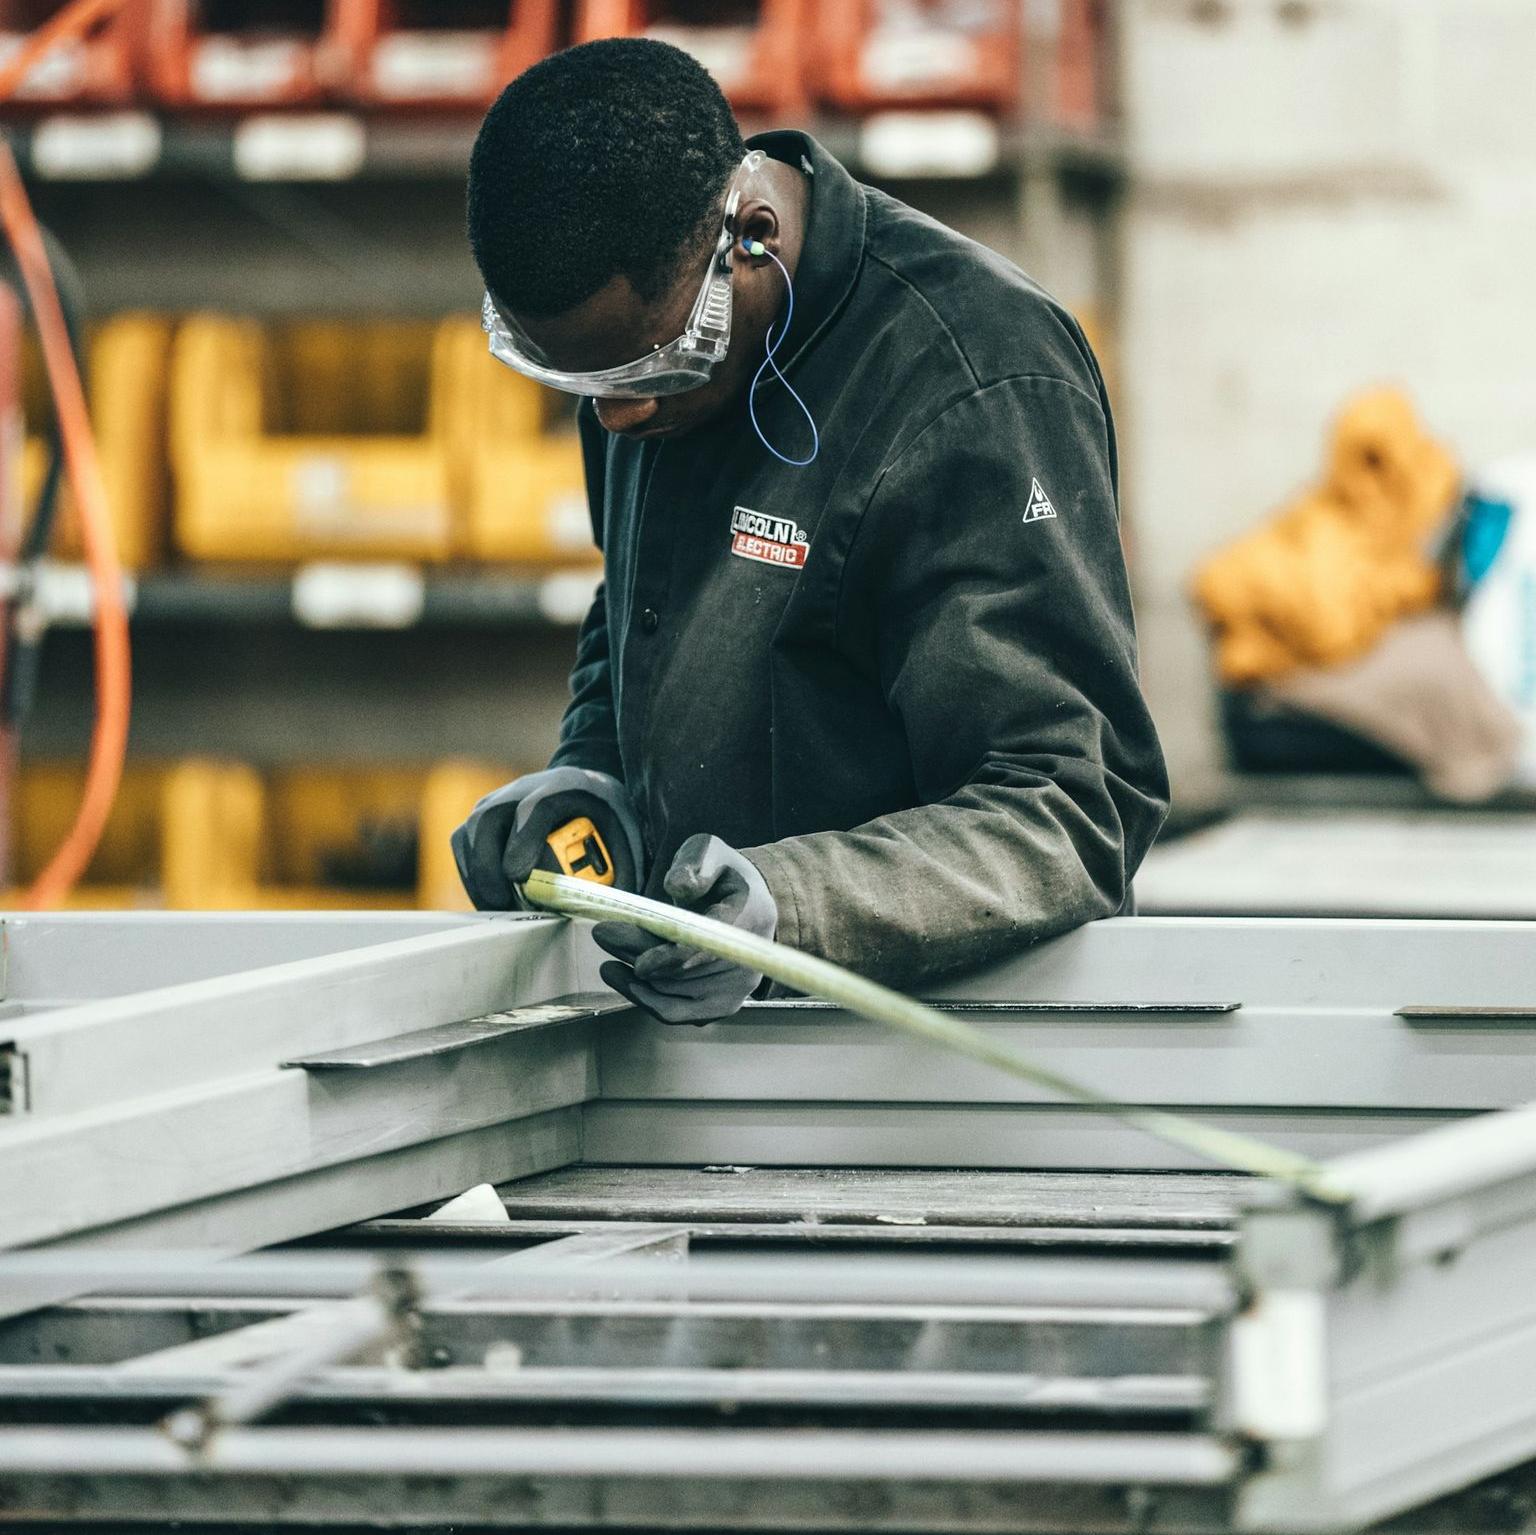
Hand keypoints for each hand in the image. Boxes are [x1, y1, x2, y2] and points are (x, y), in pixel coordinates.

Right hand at [450, 767, 644, 910]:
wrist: (586, 789)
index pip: (535, 805)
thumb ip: (621, 870)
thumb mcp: (625, 835)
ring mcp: (497, 801)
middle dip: (489, 864)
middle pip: (489, 816)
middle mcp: (522, 788)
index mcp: (564, 785)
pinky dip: (472, 876)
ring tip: (498, 908)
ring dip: (477, 875)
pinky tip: (491, 899)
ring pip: (469, 832)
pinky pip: (463, 845)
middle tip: (504, 902)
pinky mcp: (482, 819)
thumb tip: (613, 915)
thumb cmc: (605, 817)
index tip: (519, 875)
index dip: (523, 838)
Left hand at [594, 833, 775, 1024]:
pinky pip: (678, 1012)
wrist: (746, 903)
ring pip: (675, 992)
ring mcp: (738, 987)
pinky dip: (647, 999)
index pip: (710, 946)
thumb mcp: (709, 852)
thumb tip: (678, 886)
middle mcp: (750, 958)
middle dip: (639, 955)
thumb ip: (695, 863)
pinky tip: (625, 981)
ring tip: (608, 959)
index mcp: (751, 915)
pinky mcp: (722, 1004)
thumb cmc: (721, 875)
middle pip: (684, 970)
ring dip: (636, 978)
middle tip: (604, 935)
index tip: (639, 962)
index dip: (672, 958)